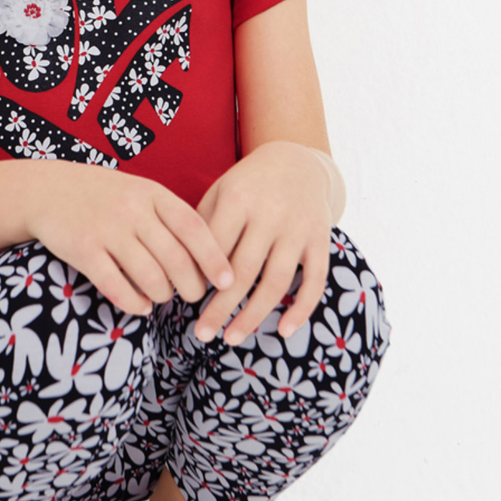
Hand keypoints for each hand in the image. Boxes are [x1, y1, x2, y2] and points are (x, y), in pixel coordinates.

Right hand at [24, 160, 236, 317]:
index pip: (194, 227)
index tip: (228, 281)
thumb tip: (208, 258)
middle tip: (194, 296)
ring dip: (163, 295)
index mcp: (152, 193)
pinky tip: (140, 306)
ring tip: (163, 297)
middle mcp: (131, 209)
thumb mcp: (140, 192)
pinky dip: (134, 303)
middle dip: (192, 286)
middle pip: (175, 259)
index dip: (214, 258)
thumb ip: (169, 218)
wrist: (47, 189)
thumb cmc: (104, 196)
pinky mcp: (83, 250)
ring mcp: (106, 229)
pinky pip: (117, 287)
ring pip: (149, 277)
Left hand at [192, 142, 332, 345]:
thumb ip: (202, 225)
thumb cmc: (248, 185)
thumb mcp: (221, 191)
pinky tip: (283, 332)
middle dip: (220, 307)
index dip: (200, 277)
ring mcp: (298, 229)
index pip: (215, 247)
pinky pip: (315, 281)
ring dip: (253, 315)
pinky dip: (301, 309)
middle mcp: (270, 214)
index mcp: (239, 200)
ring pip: (276, 282)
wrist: (297, 162)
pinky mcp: (321, 240)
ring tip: (232, 338)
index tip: (185, 301)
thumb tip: (180, 270)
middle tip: (202, 334)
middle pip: (243, 271)